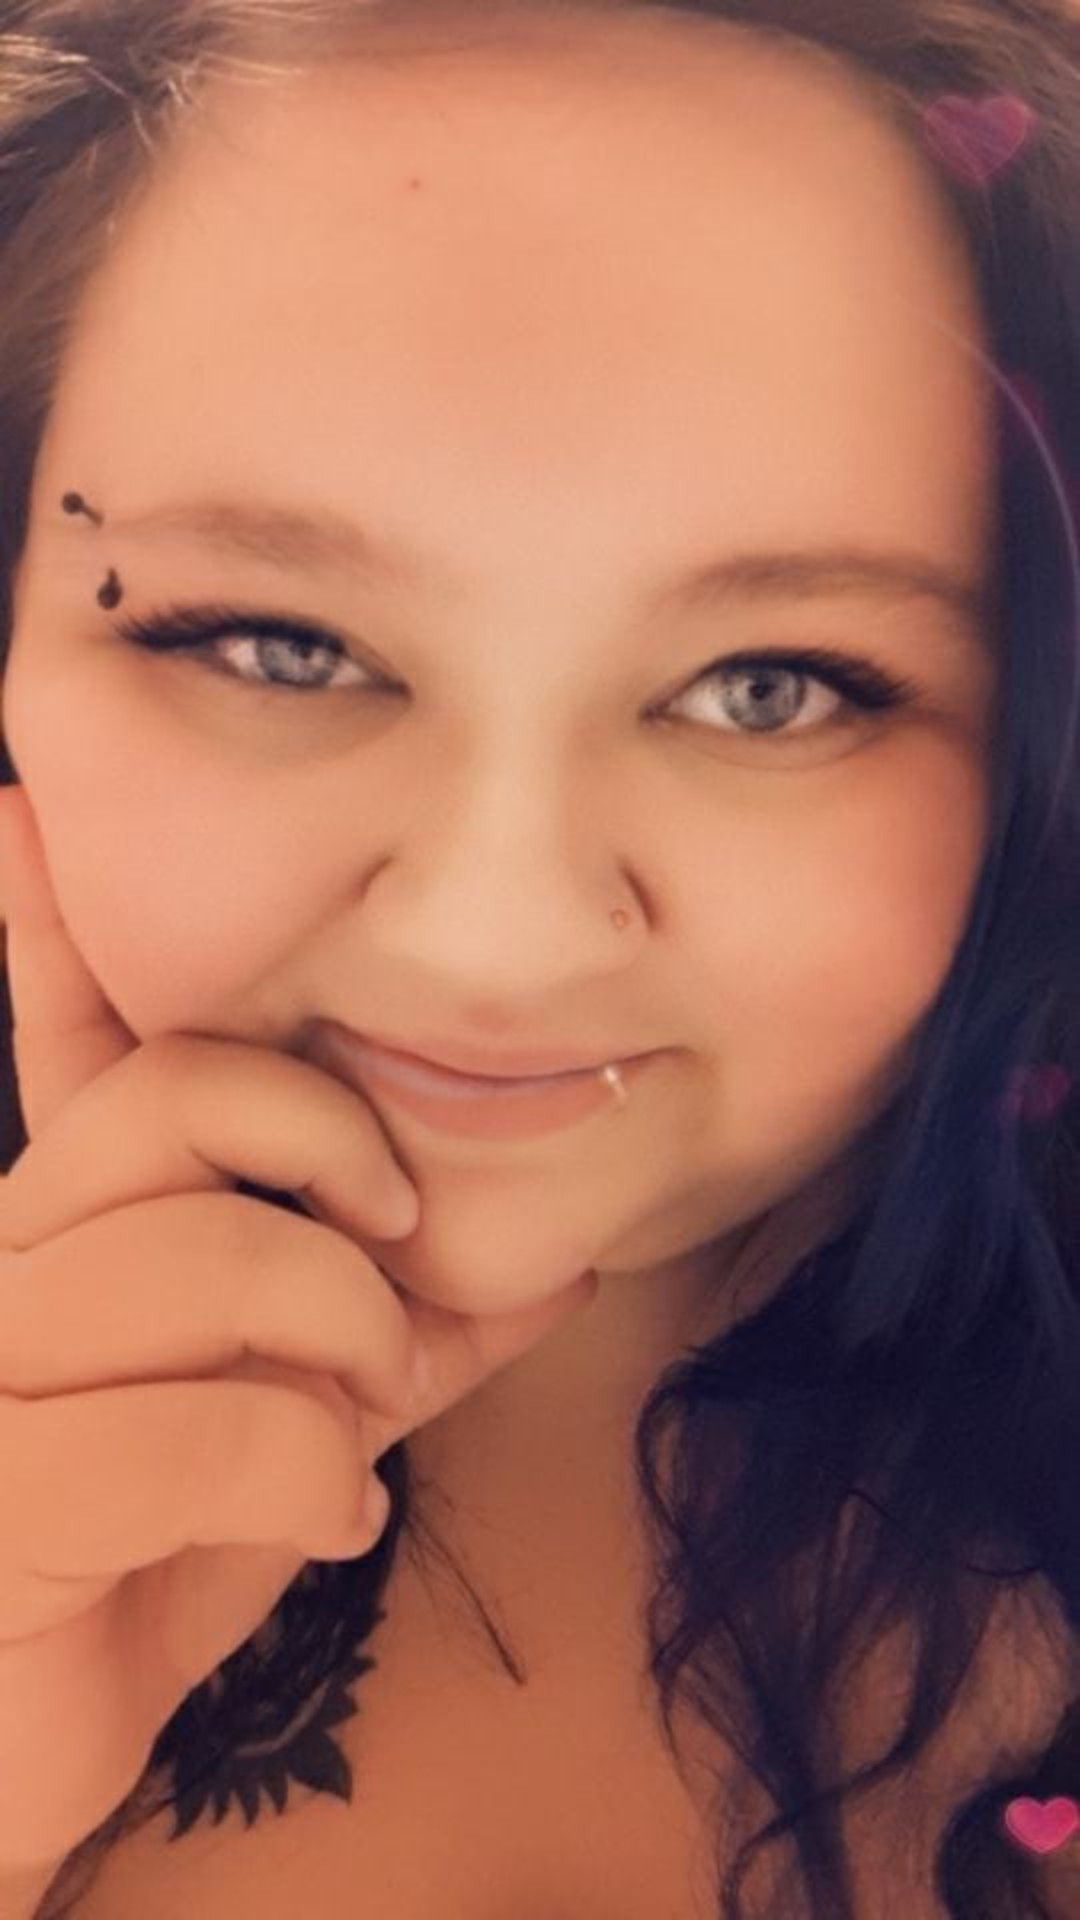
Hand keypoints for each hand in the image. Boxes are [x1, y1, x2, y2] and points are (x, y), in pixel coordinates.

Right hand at [0, 784, 597, 1871]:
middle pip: (177, 1104)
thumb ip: (402, 1332)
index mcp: (67, 1229)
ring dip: (341, 1339)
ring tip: (361, 1417)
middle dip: (332, 1158)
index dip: (48, 936)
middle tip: (401, 1250)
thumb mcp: (299, 1422)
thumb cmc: (159, 1561)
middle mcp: (7, 1265)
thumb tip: (551, 1258)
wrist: (32, 1752)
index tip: (30, 816)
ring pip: (204, 1253)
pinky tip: (324, 1526)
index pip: (69, 1048)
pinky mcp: (3, 1492)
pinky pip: (201, 1424)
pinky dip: (308, 1473)